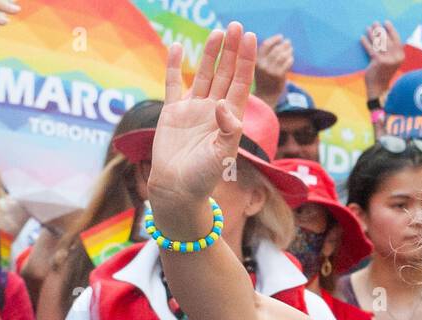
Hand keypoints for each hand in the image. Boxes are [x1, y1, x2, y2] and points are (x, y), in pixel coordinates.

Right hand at [149, 23, 256, 212]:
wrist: (177, 191)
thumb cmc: (203, 178)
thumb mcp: (223, 156)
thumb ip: (228, 131)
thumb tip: (222, 104)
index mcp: (229, 119)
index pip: (240, 82)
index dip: (245, 60)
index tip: (249, 37)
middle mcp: (213, 110)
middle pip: (225, 73)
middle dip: (231, 50)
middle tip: (235, 26)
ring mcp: (192, 110)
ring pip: (203, 75)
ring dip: (210, 54)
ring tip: (216, 33)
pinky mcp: (172, 112)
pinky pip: (173, 84)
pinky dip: (174, 66)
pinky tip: (177, 47)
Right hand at [253, 34, 291, 104]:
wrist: (266, 98)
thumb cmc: (265, 79)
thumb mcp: (261, 66)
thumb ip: (267, 54)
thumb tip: (281, 40)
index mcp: (255, 61)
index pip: (266, 45)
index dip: (274, 40)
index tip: (280, 37)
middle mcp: (261, 66)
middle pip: (275, 50)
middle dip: (283, 45)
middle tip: (288, 43)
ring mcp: (270, 71)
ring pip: (282, 55)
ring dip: (288, 50)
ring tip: (290, 49)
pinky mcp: (278, 76)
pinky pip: (287, 63)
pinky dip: (290, 59)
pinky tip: (291, 58)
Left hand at [361, 21, 404, 99]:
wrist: (378, 88)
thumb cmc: (383, 74)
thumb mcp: (391, 62)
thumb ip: (391, 52)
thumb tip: (383, 36)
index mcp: (401, 56)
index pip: (397, 39)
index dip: (391, 30)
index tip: (386, 23)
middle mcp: (396, 57)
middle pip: (387, 39)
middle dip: (380, 30)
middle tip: (375, 24)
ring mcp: (387, 60)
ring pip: (379, 43)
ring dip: (373, 34)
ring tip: (368, 28)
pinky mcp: (378, 62)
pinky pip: (371, 49)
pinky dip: (366, 43)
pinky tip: (362, 38)